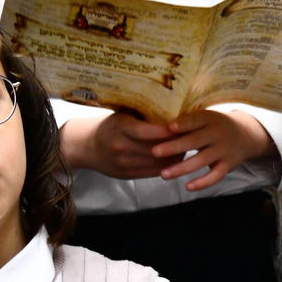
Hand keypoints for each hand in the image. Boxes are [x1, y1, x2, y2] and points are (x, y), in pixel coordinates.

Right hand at [60, 112, 184, 179]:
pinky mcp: (128, 175)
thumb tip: (174, 106)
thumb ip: (142, 115)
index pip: (146, 132)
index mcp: (119, 128)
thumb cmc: (110, 126)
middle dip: (176, 144)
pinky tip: (178, 158)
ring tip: (189, 146)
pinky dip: (168, 165)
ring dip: (176, 156)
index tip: (183, 126)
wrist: (88, 148)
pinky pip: (154, 172)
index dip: (166, 131)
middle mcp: (121, 147)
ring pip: (158, 163)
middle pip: (155, 149)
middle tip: (193, 136)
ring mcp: (124, 163)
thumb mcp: (122, 115)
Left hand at [151, 109, 275, 191]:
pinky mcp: (228, 165)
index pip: (194, 120)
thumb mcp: (204, 118)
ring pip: (202, 160)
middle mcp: (217, 134)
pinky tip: (188, 187)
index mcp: (208, 119)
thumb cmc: (214, 126)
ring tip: (163, 174)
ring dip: (182, 168)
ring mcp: (223, 150)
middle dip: (174, 147)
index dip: (182, 124)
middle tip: (154, 152)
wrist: (246, 135)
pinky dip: (203, 182)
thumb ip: (186, 123)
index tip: (167, 128)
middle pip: (194, 141)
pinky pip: (215, 176)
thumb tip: (155, 127)